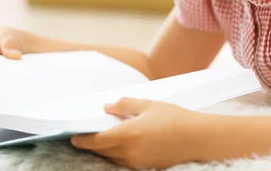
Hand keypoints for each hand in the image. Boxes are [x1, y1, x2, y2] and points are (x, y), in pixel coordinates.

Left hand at [71, 98, 200, 169]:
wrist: (197, 138)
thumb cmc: (175, 118)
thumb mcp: (149, 105)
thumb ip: (125, 105)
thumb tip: (107, 107)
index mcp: (129, 133)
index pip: (98, 140)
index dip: (83, 139)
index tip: (73, 137)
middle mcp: (131, 151)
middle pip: (103, 151)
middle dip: (91, 145)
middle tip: (83, 138)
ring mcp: (138, 162)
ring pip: (113, 158)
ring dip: (104, 151)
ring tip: (100, 140)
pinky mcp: (146, 167)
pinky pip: (125, 162)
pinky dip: (118, 155)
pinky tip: (121, 145)